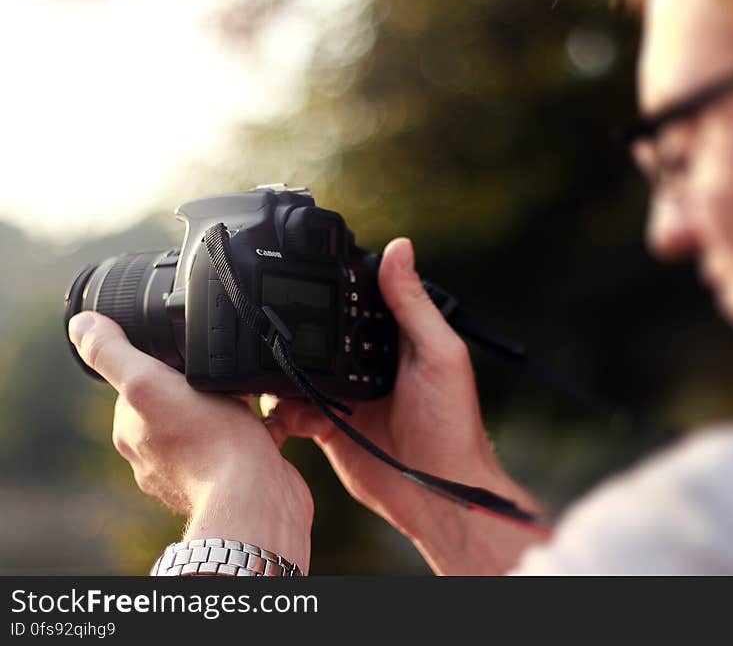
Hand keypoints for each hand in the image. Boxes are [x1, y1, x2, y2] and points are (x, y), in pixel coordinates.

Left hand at [68, 312, 312, 571]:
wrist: (257, 497)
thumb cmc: (209, 442)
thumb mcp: (149, 383)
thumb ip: (112, 353)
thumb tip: (80, 323)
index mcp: (131, 432)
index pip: (140, 381)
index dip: (166, 363)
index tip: (190, 359)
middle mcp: (157, 455)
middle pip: (180, 398)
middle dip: (204, 384)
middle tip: (225, 377)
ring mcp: (196, 471)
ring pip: (215, 420)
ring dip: (235, 407)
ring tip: (252, 399)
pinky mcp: (233, 479)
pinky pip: (244, 442)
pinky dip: (258, 430)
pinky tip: (270, 424)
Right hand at [261, 238, 545, 573]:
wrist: (436, 494)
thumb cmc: (451, 424)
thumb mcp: (439, 355)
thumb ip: (413, 305)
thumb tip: (401, 248)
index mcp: (395, 339)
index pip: (359, 300)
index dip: (335, 286)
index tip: (303, 271)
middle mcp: (367, 363)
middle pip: (321, 333)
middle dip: (297, 329)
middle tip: (272, 325)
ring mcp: (345, 395)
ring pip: (299, 369)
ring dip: (283, 370)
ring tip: (273, 370)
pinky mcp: (327, 427)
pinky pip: (292, 409)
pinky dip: (282, 408)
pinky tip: (286, 412)